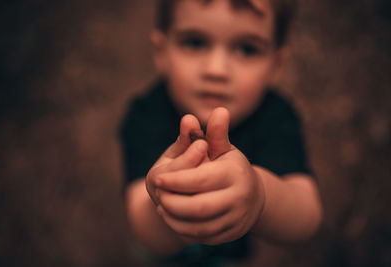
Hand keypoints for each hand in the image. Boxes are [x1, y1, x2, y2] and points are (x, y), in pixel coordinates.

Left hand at [155, 108, 265, 244]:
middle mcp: (239, 198)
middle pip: (198, 208)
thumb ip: (209, 134)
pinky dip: (183, 230)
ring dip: (174, 219)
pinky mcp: (230, 235)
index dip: (175, 179)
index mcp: (235, 173)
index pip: (200, 179)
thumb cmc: (229, 167)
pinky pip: (201, 237)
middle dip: (172, 203)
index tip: (157, 178)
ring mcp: (236, 220)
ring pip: (198, 227)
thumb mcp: (221, 148)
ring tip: (162, 207)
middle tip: (158, 196)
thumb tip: (197, 115)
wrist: (251, 197)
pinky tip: (173, 219)